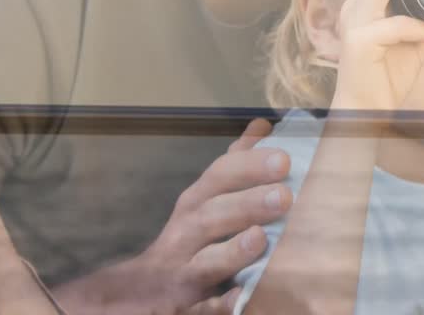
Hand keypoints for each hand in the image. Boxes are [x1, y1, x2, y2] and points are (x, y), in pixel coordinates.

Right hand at [126, 118, 291, 312]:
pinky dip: (217, 305)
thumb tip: (263, 126)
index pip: (219, 177)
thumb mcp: (207, 197)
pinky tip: (237, 297)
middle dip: (246, 204)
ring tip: (260, 238)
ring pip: (205, 262)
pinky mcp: (184, 308)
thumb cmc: (189, 236)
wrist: (138, 291)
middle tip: (284, 196)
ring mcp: (183, 272)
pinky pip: (200, 309)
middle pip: (212, 216)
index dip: (249, 166)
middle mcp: (186, 234)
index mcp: (197, 203)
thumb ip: (236, 163)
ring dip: (232, 252)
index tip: (284, 159)